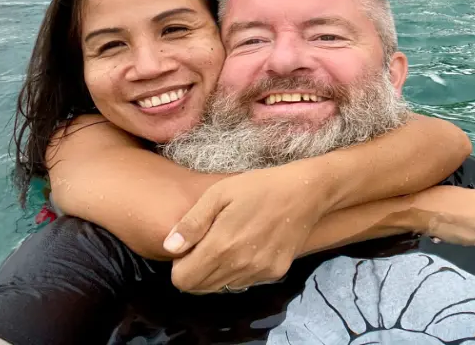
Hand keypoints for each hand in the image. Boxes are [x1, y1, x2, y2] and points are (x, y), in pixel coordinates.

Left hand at [165, 166, 324, 292]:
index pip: (184, 280)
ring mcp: (258, 273)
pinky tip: (247, 246)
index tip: (189, 246)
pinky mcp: (274, 274)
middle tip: (206, 243)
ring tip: (228, 242)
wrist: (305, 192)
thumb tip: (169, 247)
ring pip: (221, 288)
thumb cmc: (258, 186)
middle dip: (195, 270)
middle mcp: (238, 267)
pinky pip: (243, 283)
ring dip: (216, 272)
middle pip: (200, 288)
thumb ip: (192, 223)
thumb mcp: (219, 194)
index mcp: (221, 247)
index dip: (179, 265)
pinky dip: (237, 271)